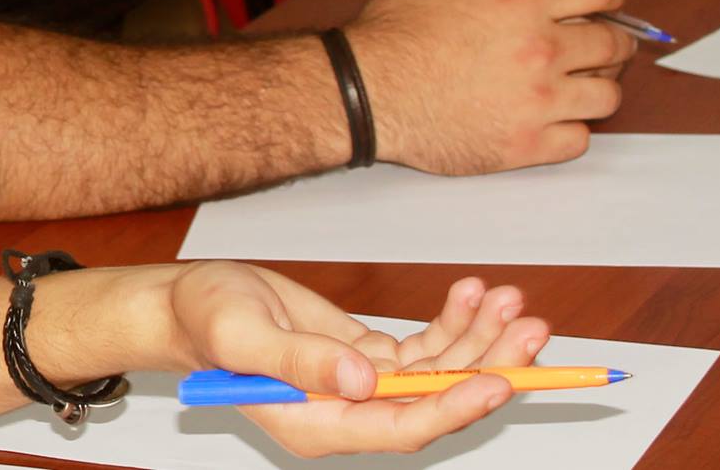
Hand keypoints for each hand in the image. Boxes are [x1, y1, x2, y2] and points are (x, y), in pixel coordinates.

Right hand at [168, 264, 542, 457]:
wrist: (191, 304)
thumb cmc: (205, 320)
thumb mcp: (242, 335)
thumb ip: (298, 361)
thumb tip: (363, 378)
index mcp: (319, 424)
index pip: (402, 426)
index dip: (452, 407)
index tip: (497, 381)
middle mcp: (348, 412)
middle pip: (434, 399)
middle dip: (487, 365)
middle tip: (528, 328)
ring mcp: (361, 384)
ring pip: (438, 372)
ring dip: (478, 338)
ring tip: (510, 300)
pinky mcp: (366, 356)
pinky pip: (423, 347)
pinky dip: (452, 321)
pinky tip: (470, 293)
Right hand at [346, 0, 633, 174]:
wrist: (364, 93)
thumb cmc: (396, 29)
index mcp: (521, 1)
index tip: (599, 0)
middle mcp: (540, 51)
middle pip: (614, 43)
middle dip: (608, 38)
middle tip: (589, 43)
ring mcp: (538, 103)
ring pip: (607, 95)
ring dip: (593, 85)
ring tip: (571, 82)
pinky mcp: (526, 146)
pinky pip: (579, 139)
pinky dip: (569, 128)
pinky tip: (546, 117)